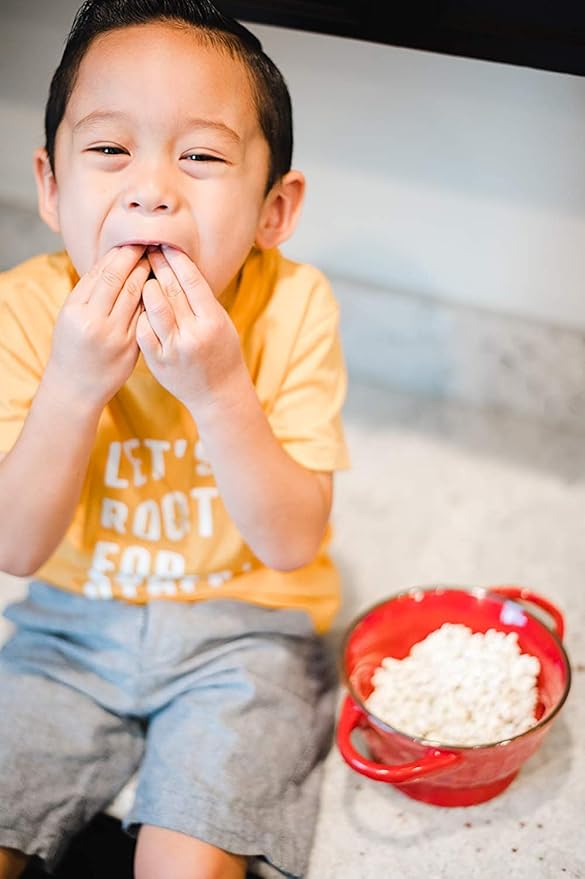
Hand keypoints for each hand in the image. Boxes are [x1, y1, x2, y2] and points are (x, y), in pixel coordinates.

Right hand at [47, 244, 149, 408]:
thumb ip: (89, 290)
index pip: (103, 274)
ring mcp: (116, 337)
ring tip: (157, 261)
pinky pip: (145, 317)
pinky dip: (152, 299)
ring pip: (137, 298)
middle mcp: (95, 323)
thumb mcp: (70, 315)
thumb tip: (112, 259)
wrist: (76, 386)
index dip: (121, 255)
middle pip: (121, 281)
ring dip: (148, 276)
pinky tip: (158, 287)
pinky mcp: (131, 349)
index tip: (132, 242)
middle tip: (151, 243)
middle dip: (137, 259)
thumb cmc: (72, 345)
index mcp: (76, 311)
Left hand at [136, 245, 244, 411]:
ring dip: (145, 285)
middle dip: (157, 265)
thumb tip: (178, 263)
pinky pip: (142, 329)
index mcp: (213, 321)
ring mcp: (174, 348)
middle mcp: (194, 334)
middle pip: (170, 289)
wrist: (218, 392)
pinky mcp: (158, 361)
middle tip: (146, 248)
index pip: (191, 280)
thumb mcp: (221, 322)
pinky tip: (138, 303)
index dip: (176, 259)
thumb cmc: (221, 351)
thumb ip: (202, 298)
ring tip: (141, 273)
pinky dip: (140, 313)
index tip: (165, 244)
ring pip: (153, 306)